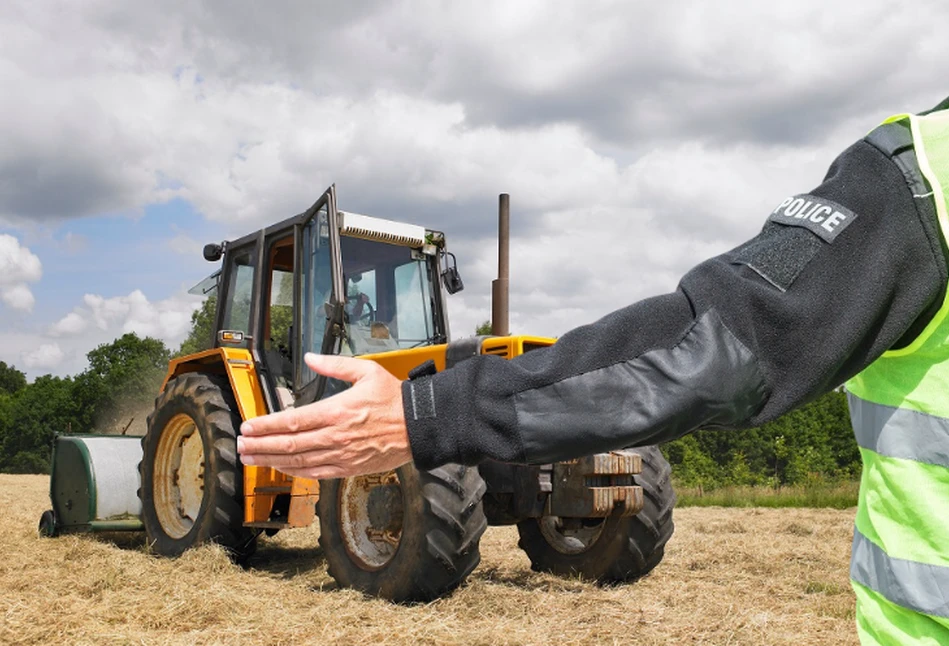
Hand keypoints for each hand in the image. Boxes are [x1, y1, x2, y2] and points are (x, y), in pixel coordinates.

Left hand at [236, 353, 411, 478]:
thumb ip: (333, 365)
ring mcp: (341, 455)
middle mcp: (335, 435)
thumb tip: (309, 358)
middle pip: (288, 444)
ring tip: (251, 458)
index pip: (291, 421)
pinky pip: (315, 473)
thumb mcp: (366, 371)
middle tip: (241, 444)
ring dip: (270, 460)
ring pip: (297, 461)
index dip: (265, 426)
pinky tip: (280, 468)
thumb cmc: (394, 399)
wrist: (419, 426)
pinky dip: (294, 472)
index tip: (247, 426)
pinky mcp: (348, 468)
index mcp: (337, 410)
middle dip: (260, 445)